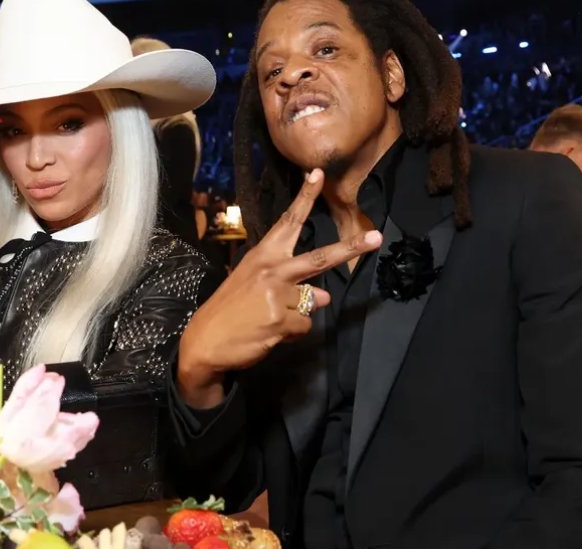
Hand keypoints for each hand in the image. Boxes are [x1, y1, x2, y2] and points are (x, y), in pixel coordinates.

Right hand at [176, 169, 381, 407]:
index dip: (304, 198)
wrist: (204, 341)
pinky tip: (269, 333)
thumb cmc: (229, 311)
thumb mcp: (255, 288)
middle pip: (319, 258)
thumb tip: (324, 296)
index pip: (288, 222)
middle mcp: (272, 270)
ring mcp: (277, 295)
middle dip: (351, 248)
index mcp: (263, 255)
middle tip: (376, 237)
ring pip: (312, 303)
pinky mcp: (281, 320)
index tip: (318, 174)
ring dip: (296, 316)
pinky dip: (292, 333)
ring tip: (267, 320)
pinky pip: (304, 326)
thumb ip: (290, 286)